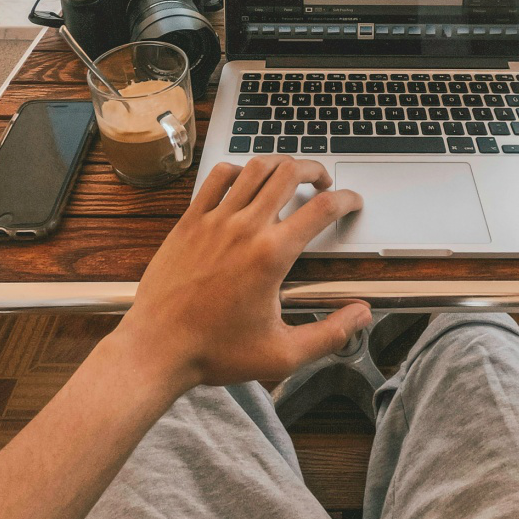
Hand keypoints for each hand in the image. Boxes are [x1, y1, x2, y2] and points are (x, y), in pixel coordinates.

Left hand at [115, 156, 370, 390]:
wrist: (156, 350)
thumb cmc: (215, 353)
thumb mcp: (283, 354)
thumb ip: (330, 333)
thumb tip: (362, 314)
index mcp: (272, 255)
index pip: (322, 209)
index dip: (346, 199)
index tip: (353, 202)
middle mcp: (245, 228)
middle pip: (289, 172)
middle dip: (315, 170)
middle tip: (322, 183)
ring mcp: (214, 219)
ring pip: (255, 167)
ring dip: (279, 164)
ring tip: (289, 175)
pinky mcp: (190, 220)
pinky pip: (217, 177)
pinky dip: (238, 170)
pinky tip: (245, 182)